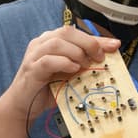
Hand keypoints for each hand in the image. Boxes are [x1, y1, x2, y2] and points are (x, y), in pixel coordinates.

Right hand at [5, 25, 120, 122]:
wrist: (23, 105)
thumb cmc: (47, 87)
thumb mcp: (70, 73)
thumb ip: (84, 63)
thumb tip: (107, 56)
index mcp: (51, 41)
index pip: (77, 33)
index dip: (97, 38)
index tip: (114, 45)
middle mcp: (42, 44)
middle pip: (67, 32)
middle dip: (87, 43)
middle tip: (99, 57)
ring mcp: (34, 56)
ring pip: (57, 43)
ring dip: (76, 53)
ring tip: (84, 66)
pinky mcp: (31, 70)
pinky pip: (47, 60)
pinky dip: (63, 63)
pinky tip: (73, 69)